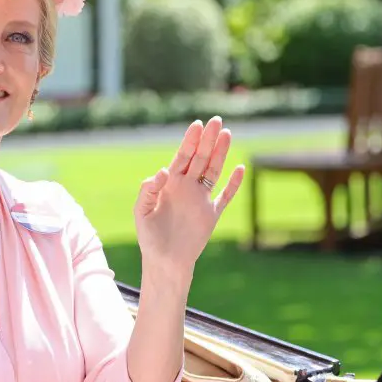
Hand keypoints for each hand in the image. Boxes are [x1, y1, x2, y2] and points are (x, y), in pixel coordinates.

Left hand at [134, 117, 243, 270]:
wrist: (164, 261)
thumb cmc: (149, 237)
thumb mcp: (141, 211)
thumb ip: (148, 190)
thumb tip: (164, 171)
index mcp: (169, 185)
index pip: (182, 157)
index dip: (189, 141)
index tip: (197, 125)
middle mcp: (186, 188)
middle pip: (200, 159)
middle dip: (207, 140)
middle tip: (216, 120)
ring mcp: (201, 200)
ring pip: (213, 171)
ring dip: (220, 154)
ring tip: (226, 134)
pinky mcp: (212, 215)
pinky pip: (225, 196)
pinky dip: (234, 184)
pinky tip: (240, 169)